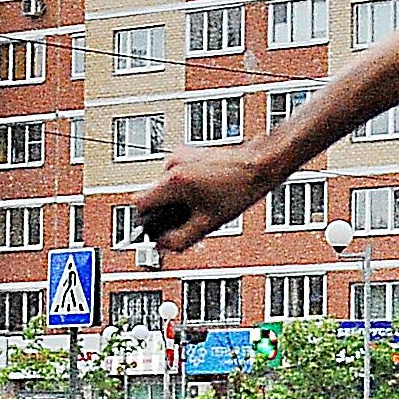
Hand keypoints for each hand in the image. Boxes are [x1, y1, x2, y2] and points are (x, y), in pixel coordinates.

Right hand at [132, 146, 271, 254]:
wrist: (259, 164)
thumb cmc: (240, 189)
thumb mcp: (209, 223)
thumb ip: (181, 239)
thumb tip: (163, 245)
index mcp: (174, 181)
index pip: (139, 203)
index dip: (148, 221)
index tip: (160, 229)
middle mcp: (173, 164)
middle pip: (153, 196)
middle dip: (167, 211)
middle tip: (188, 220)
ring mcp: (180, 156)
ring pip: (165, 186)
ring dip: (177, 199)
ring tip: (202, 205)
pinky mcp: (188, 153)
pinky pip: (176, 175)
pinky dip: (185, 187)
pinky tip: (205, 193)